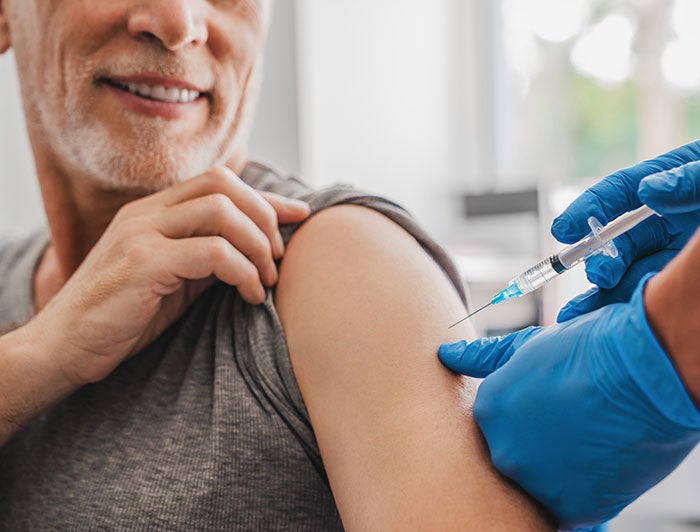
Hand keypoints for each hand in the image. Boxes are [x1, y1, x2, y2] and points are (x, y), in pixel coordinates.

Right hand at [25, 167, 309, 385]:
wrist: (64, 347)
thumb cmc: (124, 316)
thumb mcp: (174, 279)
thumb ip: (208, 257)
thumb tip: (258, 250)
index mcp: (154, 211)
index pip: (220, 184)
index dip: (266, 198)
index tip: (300, 215)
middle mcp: (147, 212)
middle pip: (224, 184)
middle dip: (264, 217)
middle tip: (278, 258)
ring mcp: (142, 233)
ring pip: (222, 211)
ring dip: (258, 245)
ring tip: (267, 280)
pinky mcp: (143, 262)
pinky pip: (213, 252)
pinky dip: (244, 272)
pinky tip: (251, 296)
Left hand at [438, 275, 699, 528]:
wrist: (642, 370)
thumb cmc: (587, 351)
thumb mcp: (527, 347)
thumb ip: (481, 357)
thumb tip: (445, 353)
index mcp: (487, 411)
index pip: (500, 426)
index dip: (532, 418)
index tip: (556, 408)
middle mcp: (501, 449)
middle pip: (517, 457)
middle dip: (542, 446)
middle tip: (575, 426)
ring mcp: (534, 481)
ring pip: (542, 485)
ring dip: (563, 471)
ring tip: (591, 440)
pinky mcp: (570, 507)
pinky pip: (570, 509)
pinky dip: (584, 492)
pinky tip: (601, 463)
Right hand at [552, 140, 699, 320]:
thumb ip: (690, 178)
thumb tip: (652, 190)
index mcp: (669, 191)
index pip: (620, 195)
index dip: (590, 209)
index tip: (565, 227)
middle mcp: (663, 225)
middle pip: (618, 240)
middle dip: (600, 258)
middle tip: (600, 274)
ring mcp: (670, 259)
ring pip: (624, 274)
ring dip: (599, 293)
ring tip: (580, 315)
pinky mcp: (674, 286)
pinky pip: (638, 299)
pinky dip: (610, 313)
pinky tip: (588, 325)